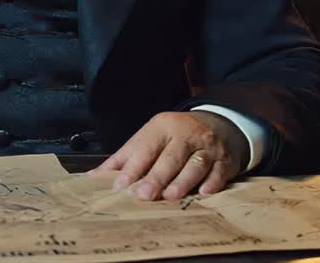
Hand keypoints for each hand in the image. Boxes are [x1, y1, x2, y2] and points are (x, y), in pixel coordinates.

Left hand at [94, 111, 248, 199]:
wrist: (220, 124)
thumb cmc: (177, 136)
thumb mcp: (151, 136)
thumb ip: (126, 156)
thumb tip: (95, 176)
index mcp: (163, 126)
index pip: (146, 147)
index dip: (133, 167)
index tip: (120, 184)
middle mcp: (186, 134)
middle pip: (171, 156)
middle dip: (157, 176)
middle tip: (143, 195)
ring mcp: (208, 146)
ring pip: (195, 163)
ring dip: (183, 181)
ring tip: (170, 196)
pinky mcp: (225, 160)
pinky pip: (219, 170)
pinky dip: (213, 182)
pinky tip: (205, 192)